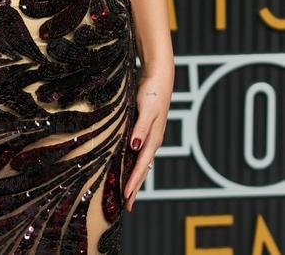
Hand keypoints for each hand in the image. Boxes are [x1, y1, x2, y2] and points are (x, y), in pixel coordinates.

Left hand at [123, 64, 173, 210]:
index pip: (141, 166)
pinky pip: (141, 153)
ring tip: (130, 193)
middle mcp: (153, 140)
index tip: (126, 198)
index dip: (133, 182)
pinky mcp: (147, 129)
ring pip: (142, 162)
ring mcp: (151, 136)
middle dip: (135, 188)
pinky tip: (133, 166)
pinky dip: (137, 164)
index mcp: (153, 139)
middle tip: (128, 206)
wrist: (159, 77)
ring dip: (136, 178)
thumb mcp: (145, 110)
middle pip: (143, 169)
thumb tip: (135, 147)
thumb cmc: (152, 93)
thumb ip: (140, 128)